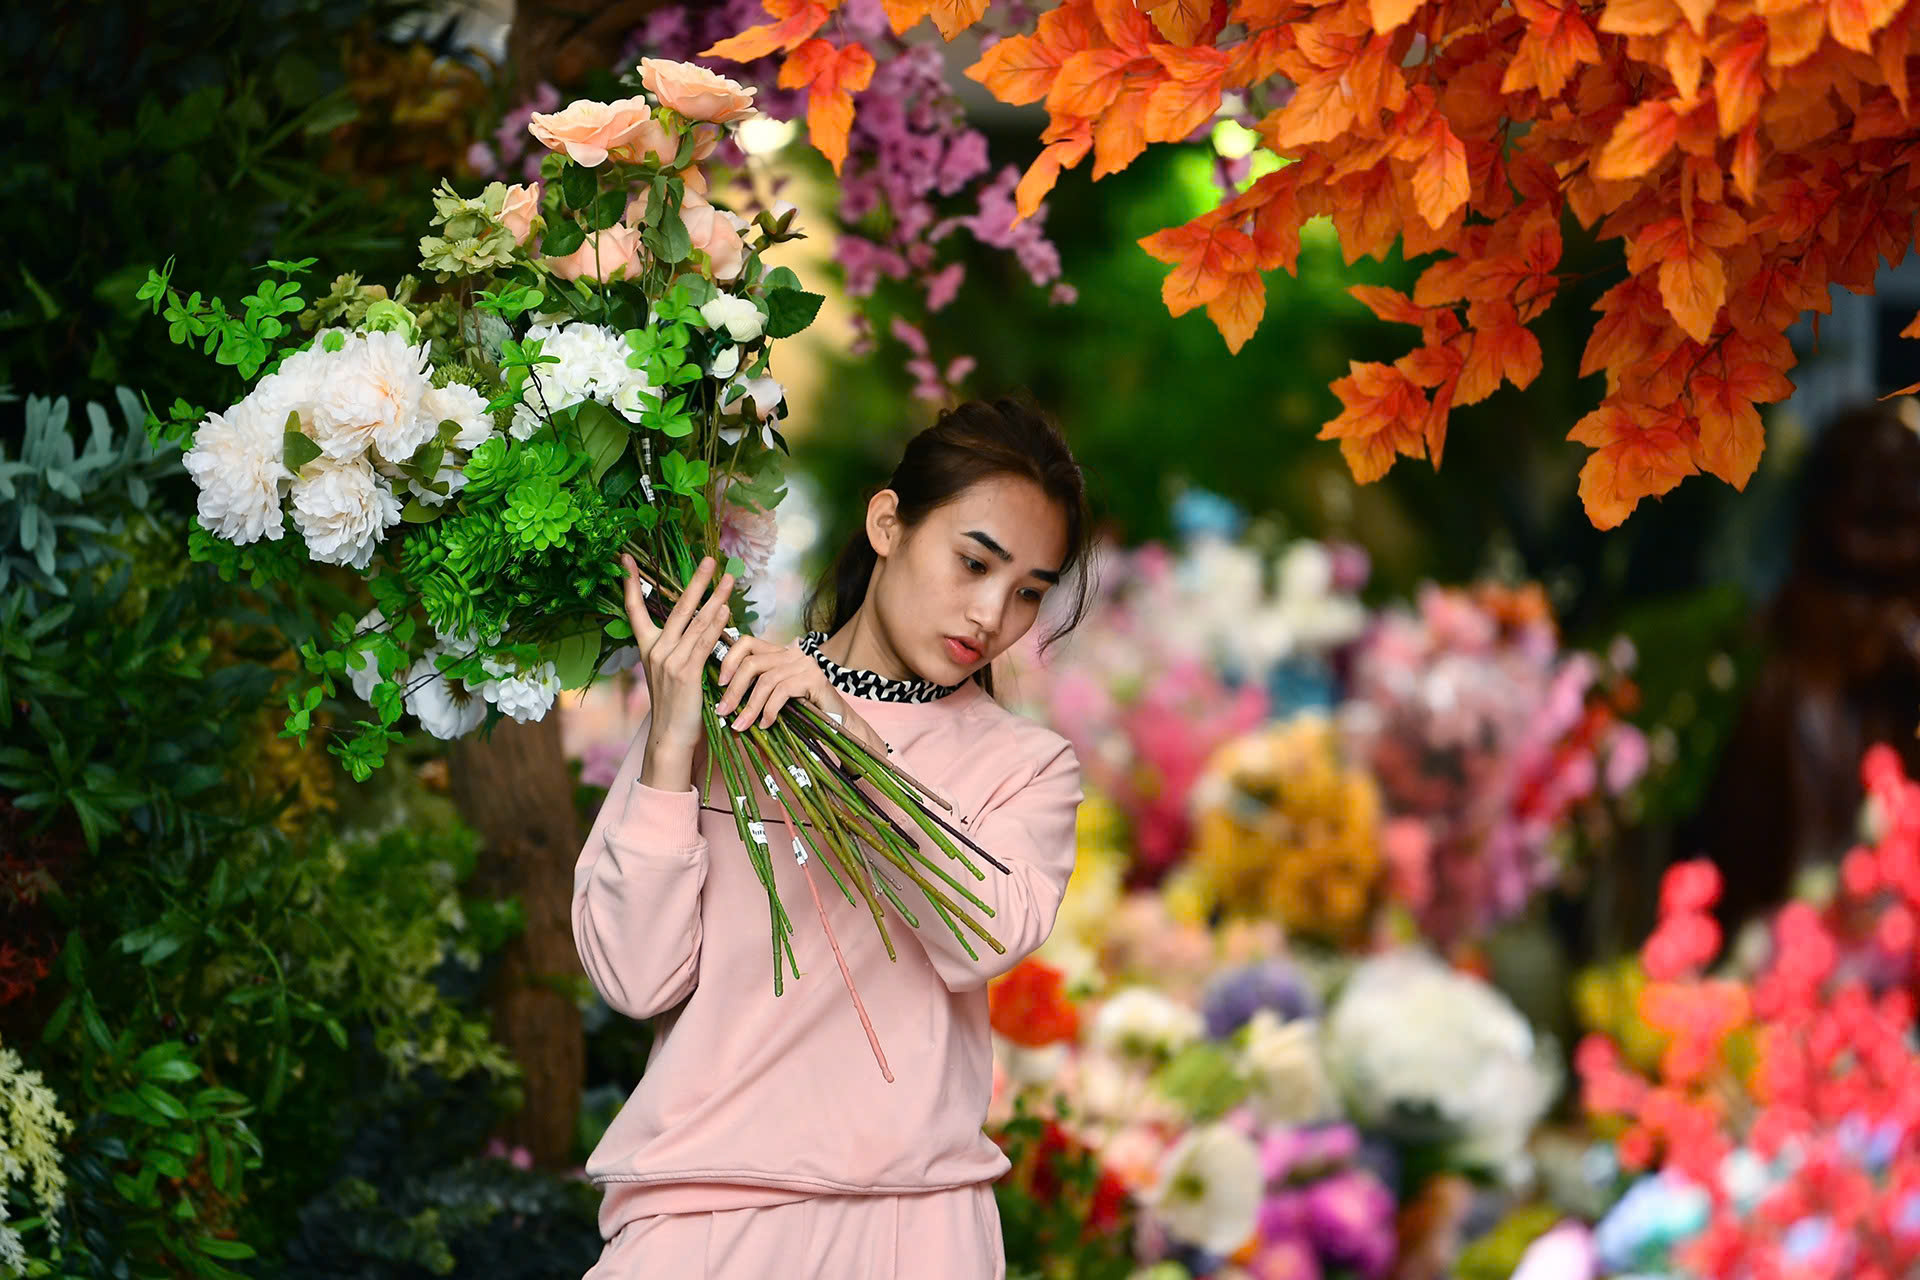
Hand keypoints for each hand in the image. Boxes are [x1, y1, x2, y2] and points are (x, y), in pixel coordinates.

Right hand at [622, 553, 733, 762]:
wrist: (670, 735)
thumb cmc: (675, 704)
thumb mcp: (670, 671)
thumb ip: (680, 647)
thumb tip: (701, 622)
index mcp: (647, 647)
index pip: (635, 608)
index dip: (631, 583)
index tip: (626, 558)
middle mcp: (655, 650)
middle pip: (678, 607)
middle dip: (695, 581)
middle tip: (709, 559)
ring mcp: (669, 660)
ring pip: (696, 622)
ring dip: (715, 598)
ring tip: (729, 579)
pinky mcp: (686, 673)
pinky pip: (702, 644)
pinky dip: (714, 626)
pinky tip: (724, 611)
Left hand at [713, 635, 888, 759]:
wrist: (839, 724)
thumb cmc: (803, 713)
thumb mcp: (773, 699)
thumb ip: (752, 694)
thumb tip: (722, 704)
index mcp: (779, 653)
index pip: (747, 642)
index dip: (729, 660)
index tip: (719, 683)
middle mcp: (791, 653)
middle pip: (752, 662)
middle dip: (734, 689)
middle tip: (723, 711)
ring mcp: (804, 664)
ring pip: (765, 680)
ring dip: (750, 706)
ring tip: (741, 725)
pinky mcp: (814, 678)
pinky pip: (783, 691)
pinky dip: (770, 710)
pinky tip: (766, 723)